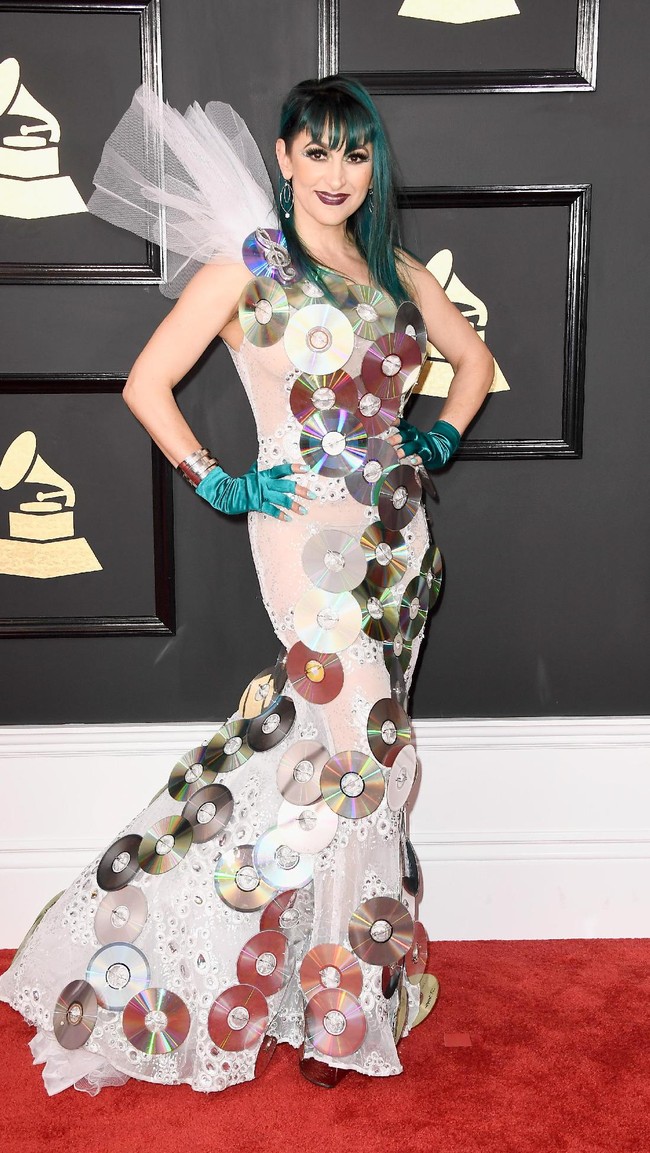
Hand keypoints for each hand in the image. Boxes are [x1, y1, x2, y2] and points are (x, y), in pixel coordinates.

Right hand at [196, 461, 312, 519]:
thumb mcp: (254, 472)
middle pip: (286, 486)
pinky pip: (270, 510)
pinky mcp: (256, 504)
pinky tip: (288, 518)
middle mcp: (265, 483)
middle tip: (312, 495)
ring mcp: (261, 494)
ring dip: (293, 505)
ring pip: (281, 499)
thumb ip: (265, 469)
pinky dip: (279, 514)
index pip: (282, 470)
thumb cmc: (242, 483)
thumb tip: (277, 463)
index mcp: (265, 474)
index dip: (294, 469)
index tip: (306, 469)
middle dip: (300, 490)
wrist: (226, 492)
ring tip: (304, 510)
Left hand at [389, 419, 460, 470]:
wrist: (440, 447)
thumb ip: (398, 436)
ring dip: (404, 450)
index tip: (390, 423)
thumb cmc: (422, 443)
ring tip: (398, 454)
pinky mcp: (428, 453)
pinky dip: (418, 458)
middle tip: (388, 442)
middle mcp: (416, 436)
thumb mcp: (411, 437)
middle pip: (405, 435)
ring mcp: (422, 444)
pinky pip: (423, 456)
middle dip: (396, 439)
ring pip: (412, 446)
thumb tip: (385, 437)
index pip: (403, 425)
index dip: (396, 423)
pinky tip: (413, 461)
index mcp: (411, 431)